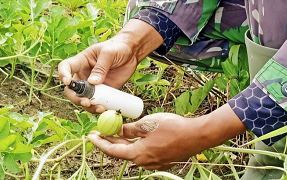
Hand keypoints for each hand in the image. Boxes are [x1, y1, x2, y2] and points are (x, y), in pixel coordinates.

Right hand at [57, 19, 161, 112]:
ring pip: (83, 99)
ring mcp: (93, 85)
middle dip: (76, 98)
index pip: (66, 67)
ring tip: (100, 108)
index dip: (63, 74)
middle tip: (86, 102)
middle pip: (72, 89)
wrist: (131, 53)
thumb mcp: (109, 53)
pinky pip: (96, 103)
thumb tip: (92, 82)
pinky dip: (98, 108)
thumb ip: (101, 67)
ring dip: (88, 106)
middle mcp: (84, 74)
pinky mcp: (103, 92)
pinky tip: (105, 109)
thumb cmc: (117, 48)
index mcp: (81, 61)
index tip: (68, 82)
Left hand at [87, 106, 246, 169]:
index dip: (100, 143)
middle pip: (122, 152)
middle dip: (110, 141)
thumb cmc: (172, 127)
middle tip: (101, 131)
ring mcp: (154, 162)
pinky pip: (144, 152)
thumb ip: (130, 129)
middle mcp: (144, 162)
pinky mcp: (162, 159)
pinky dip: (136, 144)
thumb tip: (119, 129)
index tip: (91, 136)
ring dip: (123, 142)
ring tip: (116, 129)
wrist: (196, 135)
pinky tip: (135, 134)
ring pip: (133, 152)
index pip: (113, 151)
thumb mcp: (147, 124)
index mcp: (138, 154)